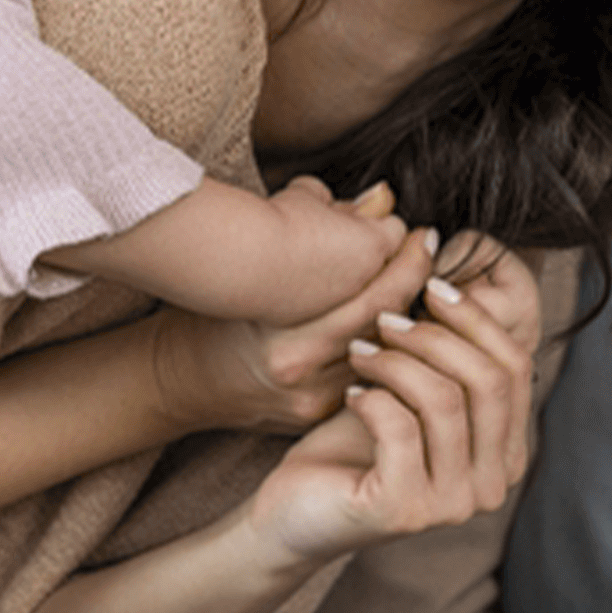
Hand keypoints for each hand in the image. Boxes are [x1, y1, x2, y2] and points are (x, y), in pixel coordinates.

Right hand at [149, 188, 437, 437]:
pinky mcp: (315, 415)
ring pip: (384, 352)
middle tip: (429, 247)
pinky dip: (389, 347)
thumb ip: (321, 222)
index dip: (403, 257)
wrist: (182, 379)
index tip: (419, 232)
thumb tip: (382, 198)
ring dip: (409, 317)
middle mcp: (298, 364)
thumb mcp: (263, 257)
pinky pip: (368, 376)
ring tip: (426, 282)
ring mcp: (310, 396)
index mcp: (281, 326)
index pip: (368, 289)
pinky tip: (401, 324)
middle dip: (414, 279)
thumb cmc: (218, 308)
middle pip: (382, 319)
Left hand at [242, 253, 536, 566]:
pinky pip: (400, 427)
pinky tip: (350, 393)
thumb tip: (447, 270)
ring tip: (359, 350)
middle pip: (490, 382)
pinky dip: (371, 397)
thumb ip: (444, 353)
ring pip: (444, 400)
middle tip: (386, 321)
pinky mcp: (405, 510)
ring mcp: (453, 505)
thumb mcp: (409, 391)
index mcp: (506, 453)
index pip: (516, 368)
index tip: (430, 287)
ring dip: (395, 361)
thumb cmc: (353, 444)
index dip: (477, 319)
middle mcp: (492, 486)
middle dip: (435, 337)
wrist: (296, 509)